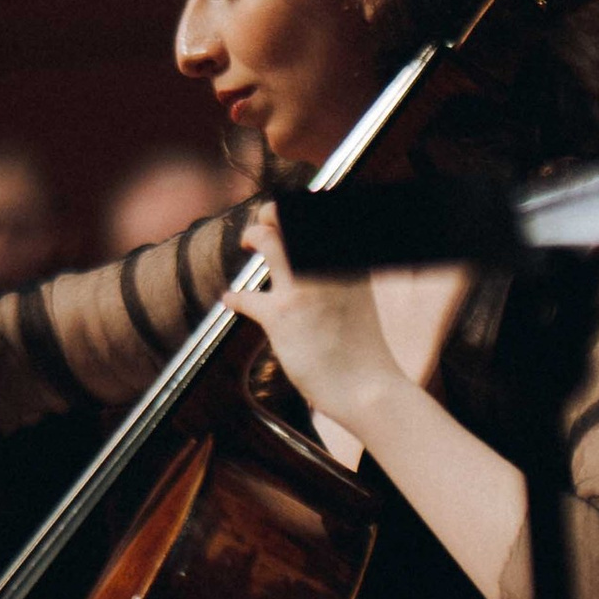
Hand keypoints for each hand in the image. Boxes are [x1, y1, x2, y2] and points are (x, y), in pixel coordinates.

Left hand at [231, 203, 404, 434]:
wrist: (367, 387)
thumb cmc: (362, 350)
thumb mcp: (357, 298)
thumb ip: (339, 274)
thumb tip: (314, 259)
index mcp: (347, 260)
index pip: (318, 215)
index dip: (300, 211)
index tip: (287, 220)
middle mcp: (325, 265)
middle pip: (289, 215)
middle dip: (270, 214)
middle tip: (264, 225)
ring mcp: (302, 287)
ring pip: (266, 239)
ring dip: (253, 236)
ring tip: (248, 241)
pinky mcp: (280, 315)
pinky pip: (246, 297)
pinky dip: (237, 298)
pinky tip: (231, 300)